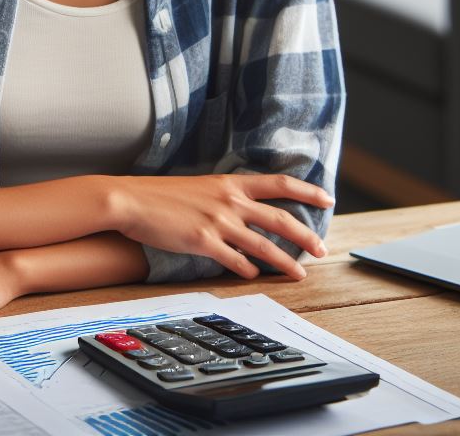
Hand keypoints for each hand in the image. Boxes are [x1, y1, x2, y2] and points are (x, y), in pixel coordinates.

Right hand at [109, 173, 332, 279]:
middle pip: (279, 218)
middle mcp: (229, 200)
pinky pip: (234, 260)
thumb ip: (225, 197)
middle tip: (323, 248)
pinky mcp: (203, 241)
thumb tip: (244, 212)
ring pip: (263, 244)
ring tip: (300, 274)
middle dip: (306, 235)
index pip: (278, 183)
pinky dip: (248, 269)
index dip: (306, 190)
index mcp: (229, 183)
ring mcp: (217, 221)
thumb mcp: (200, 187)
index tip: (328, 198)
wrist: (131, 200)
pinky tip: (253, 275)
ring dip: (285, 261)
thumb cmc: (162, 195)